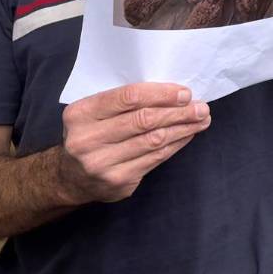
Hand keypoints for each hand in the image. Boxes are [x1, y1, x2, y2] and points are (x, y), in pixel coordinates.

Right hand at [57, 83, 211, 204]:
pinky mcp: (118, 181)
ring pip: (153, 140)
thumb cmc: (92, 135)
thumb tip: (173, 92)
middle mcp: (86, 140)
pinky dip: (176, 144)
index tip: (185, 93)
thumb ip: (123, 101)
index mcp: (80, 114)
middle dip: (178, 112)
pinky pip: (155, 158)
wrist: (71, 177)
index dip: (161, 94)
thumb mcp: (95, 113)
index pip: (128, 97)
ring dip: (183, 128)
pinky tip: (187, 135)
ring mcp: (101, 163)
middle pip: (144, 120)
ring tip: (201, 120)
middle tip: (201, 107)